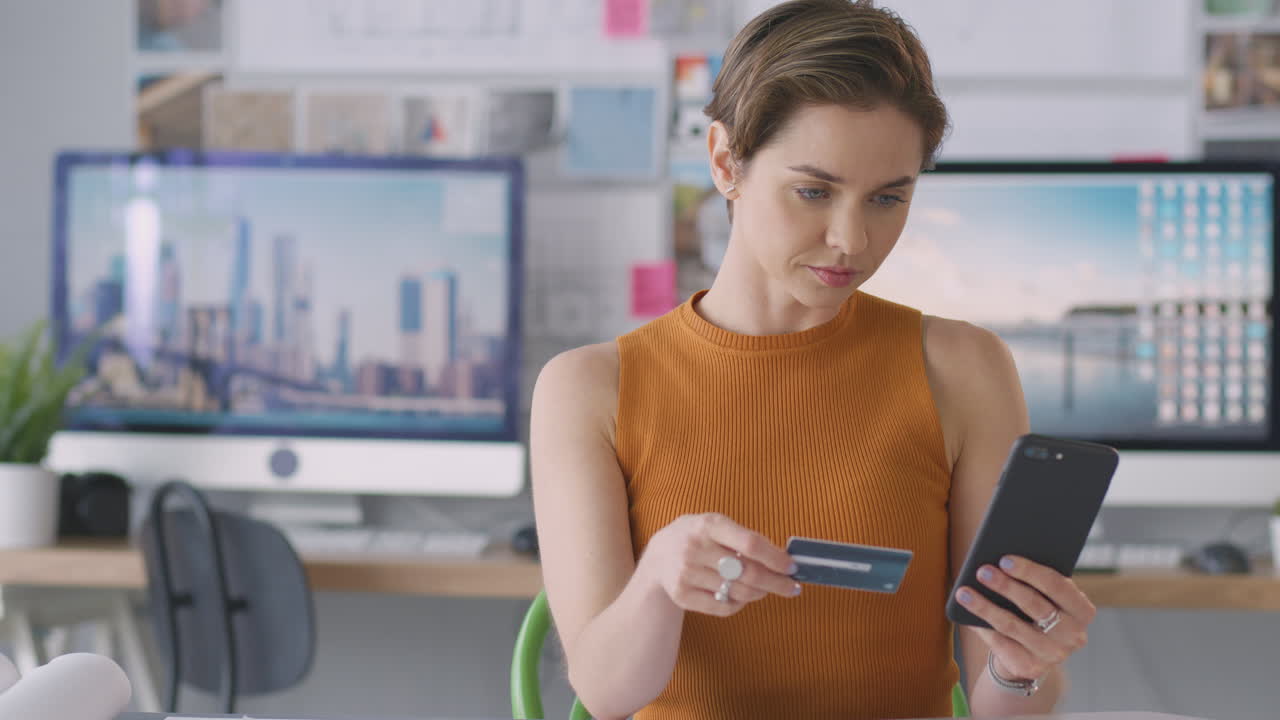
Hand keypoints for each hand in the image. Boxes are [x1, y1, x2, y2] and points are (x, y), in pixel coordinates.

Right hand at [637, 513, 801, 616]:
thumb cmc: (699, 537)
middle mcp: (695, 547)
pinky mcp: (682, 595)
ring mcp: (686, 573)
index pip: (750, 544)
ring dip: (759, 593)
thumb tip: (783, 559)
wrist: (659, 556)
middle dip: (776, 582)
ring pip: (738, 592)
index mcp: (709, 525)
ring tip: (766, 589)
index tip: (792, 567)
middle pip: (747, 572)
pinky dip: (739, 604)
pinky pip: (723, 607)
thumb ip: (745, 539)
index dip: (775, 558)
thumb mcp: (716, 526)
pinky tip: (742, 597)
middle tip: (791, 587)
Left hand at [954, 555, 1095, 681]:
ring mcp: (1053, 655)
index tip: (1004, 559)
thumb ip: (1035, 580)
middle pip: (1034, 605)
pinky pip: (1000, 643)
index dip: (1030, 571)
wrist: (1031, 653)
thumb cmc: (1036, 611)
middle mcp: (1073, 635)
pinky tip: (966, 613)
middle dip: (1005, 586)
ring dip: (984, 606)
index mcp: (1082, 611)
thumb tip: (1001, 560)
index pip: (1058, 586)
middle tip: (982, 571)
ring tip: (964, 592)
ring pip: (1012, 625)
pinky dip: (981, 626)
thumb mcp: (1045, 595)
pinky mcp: (1030, 667)